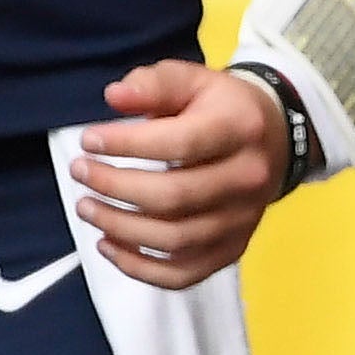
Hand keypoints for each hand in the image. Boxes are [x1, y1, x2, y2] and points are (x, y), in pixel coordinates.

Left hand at [74, 60, 290, 288]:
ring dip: (120, 228)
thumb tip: (115, 96)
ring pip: (175, 240)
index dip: (127, 145)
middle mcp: (248, 178)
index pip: (180, 143)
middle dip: (115, 188)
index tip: (88, 141)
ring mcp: (243, 220)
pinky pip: (183, 274)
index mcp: (239, 129)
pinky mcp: (233, 249)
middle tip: (79, 172)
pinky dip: (140, 268)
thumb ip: (154, 84)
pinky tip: (109, 246)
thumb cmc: (222, 107)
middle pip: (174, 197)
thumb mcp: (193, 80)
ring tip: (86, 207)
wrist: (275, 139)